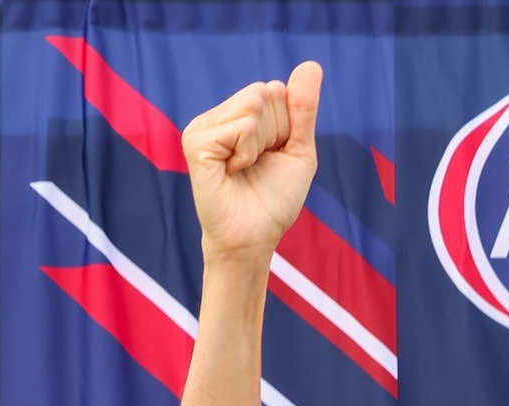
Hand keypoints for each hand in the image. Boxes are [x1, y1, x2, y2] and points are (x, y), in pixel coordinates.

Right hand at [185, 62, 324, 263]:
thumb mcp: (298, 149)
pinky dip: (248, 153)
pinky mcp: (196, 141)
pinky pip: (242, 127)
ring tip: (244, 168)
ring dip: (262, 143)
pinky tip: (232, 172)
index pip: (276, 90)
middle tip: (258, 163)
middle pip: (264, 92)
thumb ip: (303, 108)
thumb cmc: (274, 198)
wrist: (254, 236)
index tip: (273, 155)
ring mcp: (203, 127)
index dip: (287, 127)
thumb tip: (312, 65)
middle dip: (275, 132)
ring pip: (253, 105)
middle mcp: (217, 116)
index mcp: (238, 114)